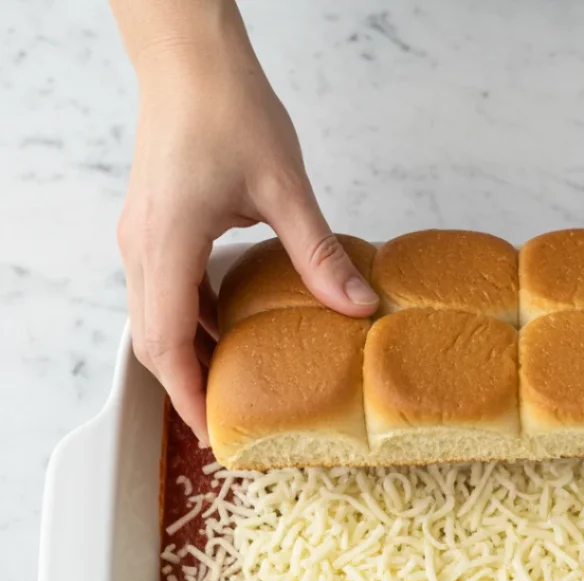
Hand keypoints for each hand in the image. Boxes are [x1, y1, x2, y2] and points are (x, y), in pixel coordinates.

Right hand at [115, 2, 376, 442]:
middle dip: (188, 388)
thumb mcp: (286, 188)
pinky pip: (167, 292)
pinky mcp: (156, 228)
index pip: (166, 343)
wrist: (190, 59)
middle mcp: (143, 248)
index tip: (215, 434)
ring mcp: (144, 238)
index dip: (188, 395)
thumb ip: (318, 253)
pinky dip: (193, 322)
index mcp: (167, 245)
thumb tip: (356, 305)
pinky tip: (231, 331)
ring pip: (156, 319)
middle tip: (230, 424)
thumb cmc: (228, 109)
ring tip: (232, 389)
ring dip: (190, 357)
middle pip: (154, 341)